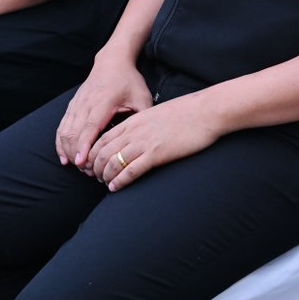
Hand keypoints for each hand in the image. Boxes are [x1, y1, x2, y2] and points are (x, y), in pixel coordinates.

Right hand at [56, 54, 152, 168]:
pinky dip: (61, 143)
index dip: (84, 145)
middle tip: (87, 171)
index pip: (90, 126)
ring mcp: (77, 104)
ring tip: (77, 166)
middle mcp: (86, 103)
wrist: (112, 61)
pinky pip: (62, 126)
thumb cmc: (128, 80)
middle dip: (77, 154)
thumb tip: (149, 138)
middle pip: (74, 132)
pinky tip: (64, 157)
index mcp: (103, 102)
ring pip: (66, 130)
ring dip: (68, 150)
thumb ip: (144, 116)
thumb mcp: (142, 97)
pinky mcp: (72, 105)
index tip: (81, 162)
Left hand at [87, 95, 221, 190]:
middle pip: (102, 152)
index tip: (92, 165)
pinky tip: (115, 188)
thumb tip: (136, 136)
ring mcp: (144, 143)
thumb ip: (143, 125)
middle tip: (96, 178)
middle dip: (95, 168)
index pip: (102, 139)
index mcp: (133, 121)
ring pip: (113, 163)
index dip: (92, 154)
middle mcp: (134, 131)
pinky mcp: (156, 154)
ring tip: (106, 184)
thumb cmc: (186, 113)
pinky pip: (131, 171)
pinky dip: (120, 181)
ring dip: (105, 176)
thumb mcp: (157, 114)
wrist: (207, 111)